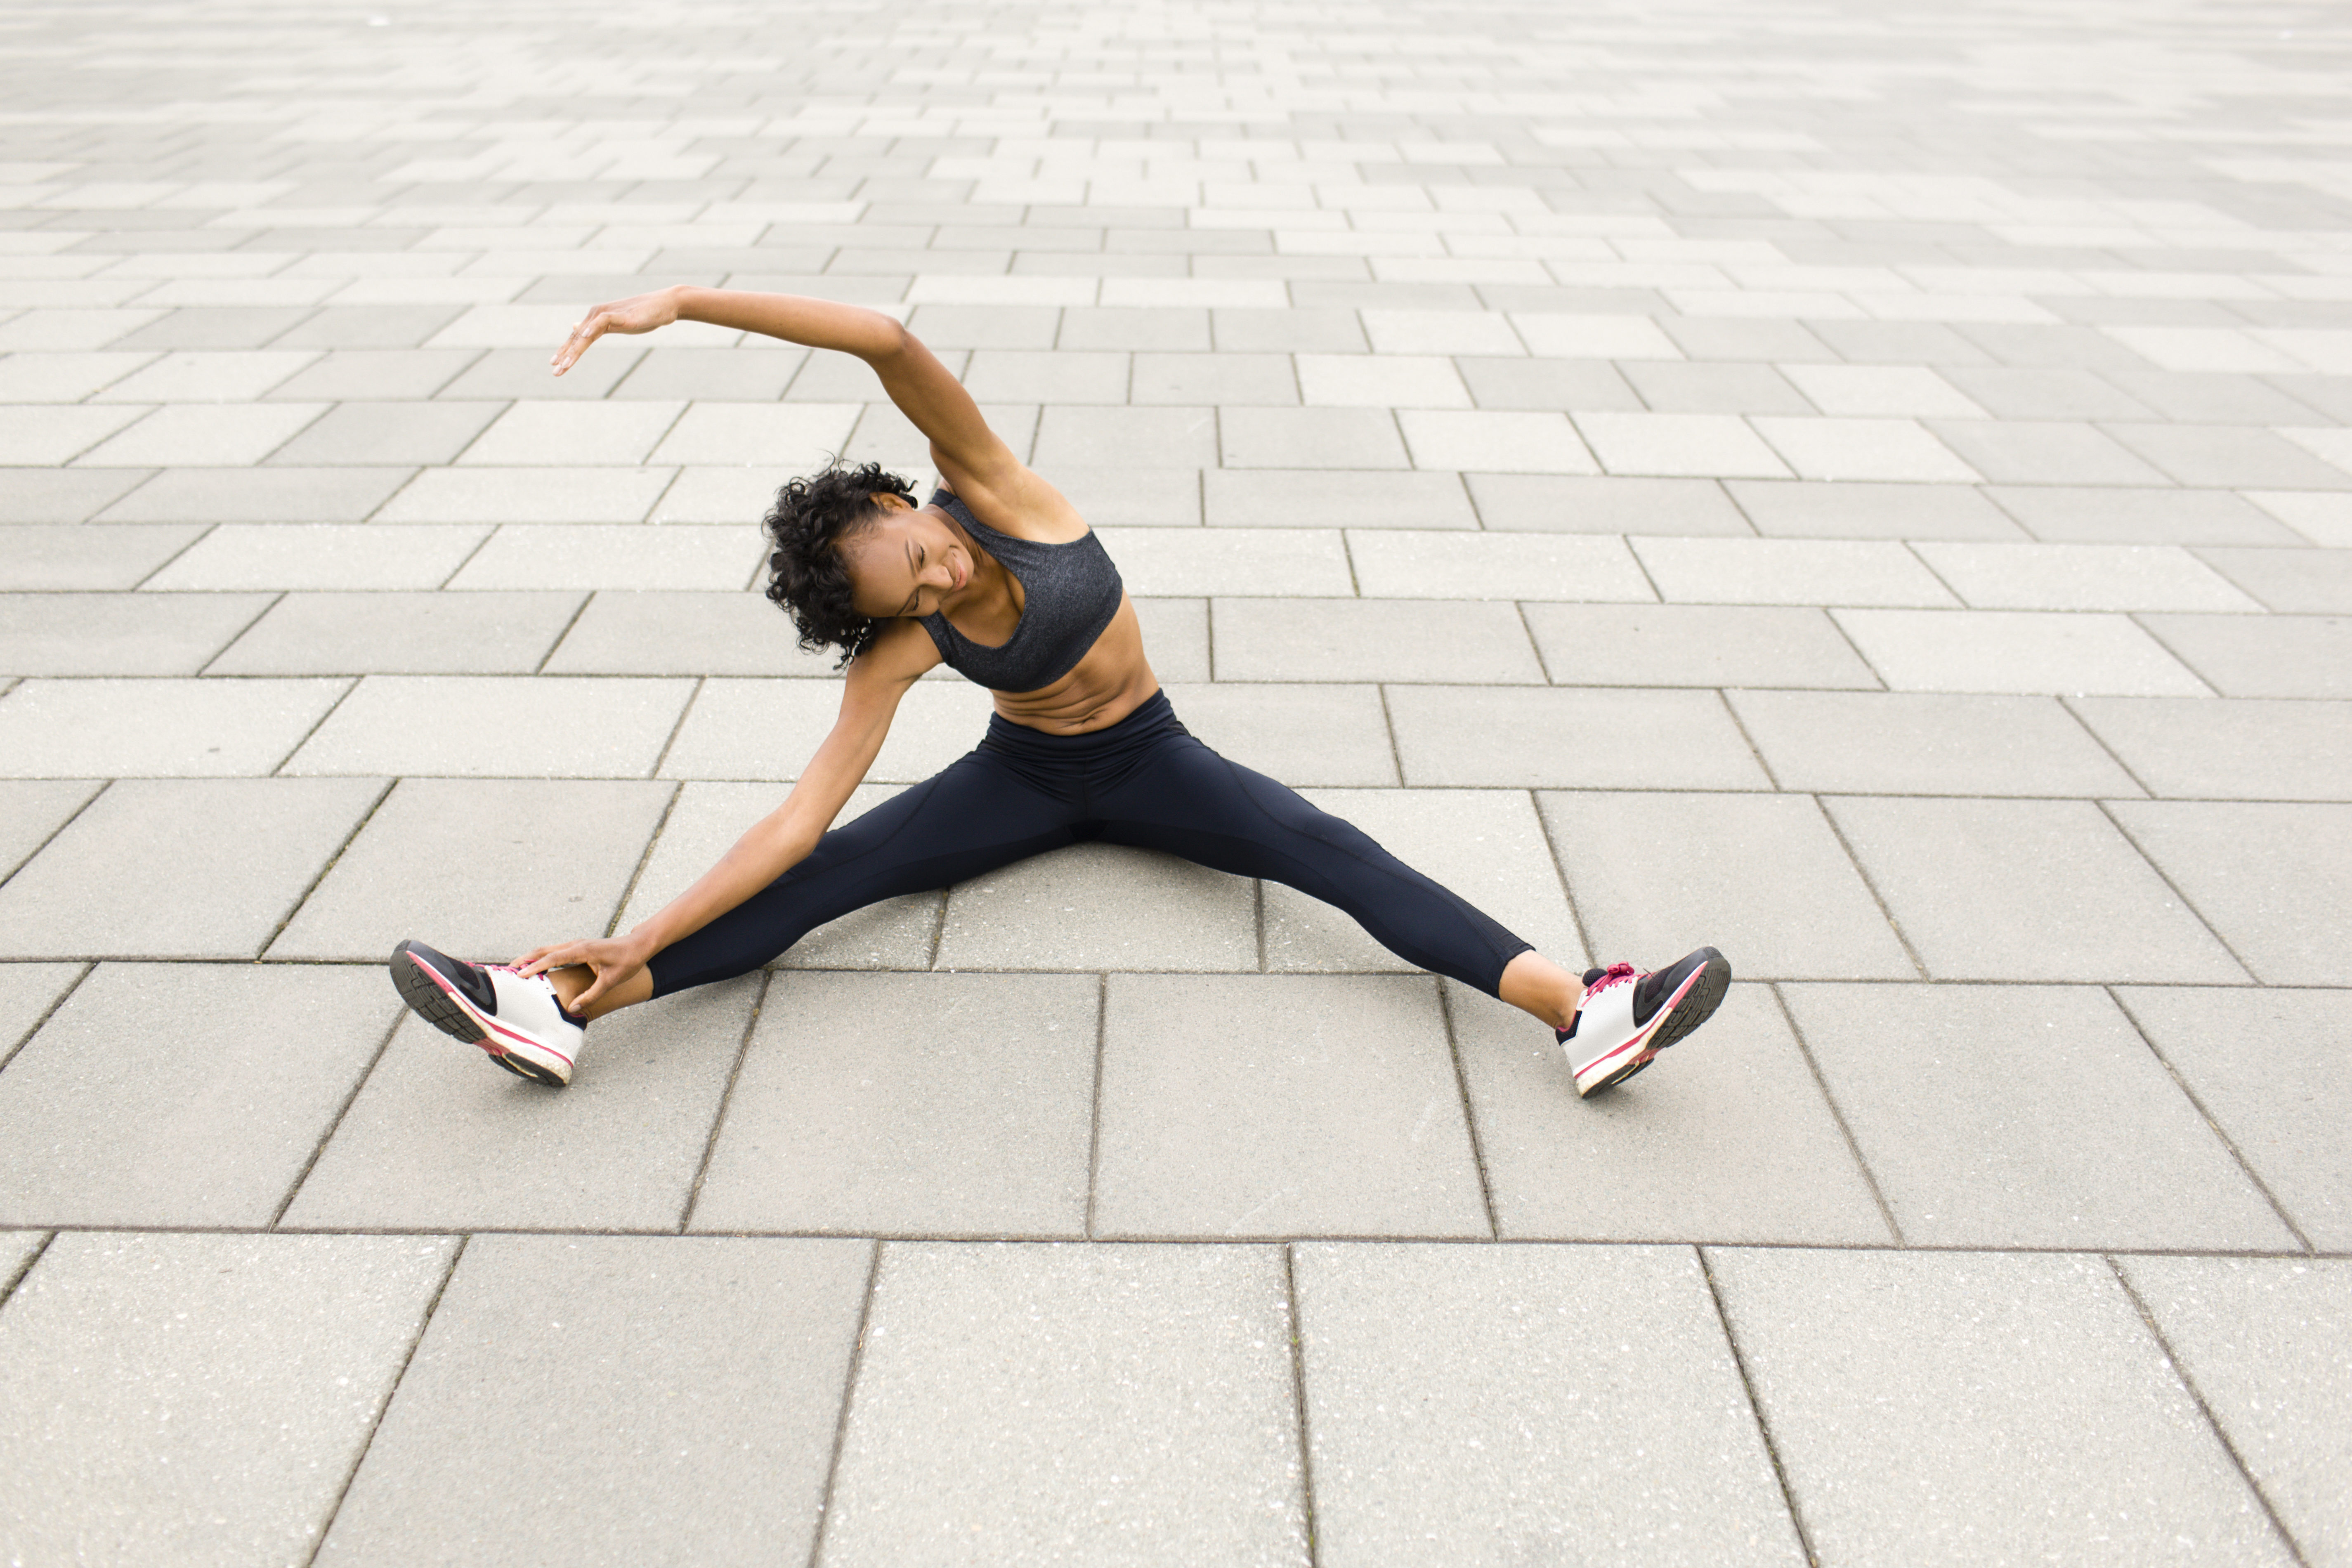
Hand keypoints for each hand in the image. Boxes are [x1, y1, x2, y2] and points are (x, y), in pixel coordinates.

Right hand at [512, 934, 649, 1012]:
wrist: (638, 945)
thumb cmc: (627, 961)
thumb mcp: (611, 981)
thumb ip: (592, 995)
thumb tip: (574, 1009)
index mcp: (582, 950)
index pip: (552, 958)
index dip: (534, 967)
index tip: (519, 975)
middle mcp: (576, 945)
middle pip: (544, 950)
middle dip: (525, 959)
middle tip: (508, 970)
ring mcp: (577, 945)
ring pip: (548, 950)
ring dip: (532, 958)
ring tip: (516, 969)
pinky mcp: (578, 948)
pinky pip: (555, 952)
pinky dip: (542, 958)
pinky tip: (536, 967)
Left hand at [551, 287, 681, 374]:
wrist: (663, 305)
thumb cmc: (642, 316)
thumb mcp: (614, 325)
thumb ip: (596, 328)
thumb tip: (576, 329)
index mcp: (594, 320)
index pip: (576, 339)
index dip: (565, 352)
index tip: (555, 366)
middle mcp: (596, 315)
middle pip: (577, 339)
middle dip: (565, 355)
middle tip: (555, 371)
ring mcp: (607, 314)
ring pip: (585, 334)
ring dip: (574, 350)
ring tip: (565, 365)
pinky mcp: (619, 315)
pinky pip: (602, 322)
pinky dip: (592, 329)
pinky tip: (584, 337)